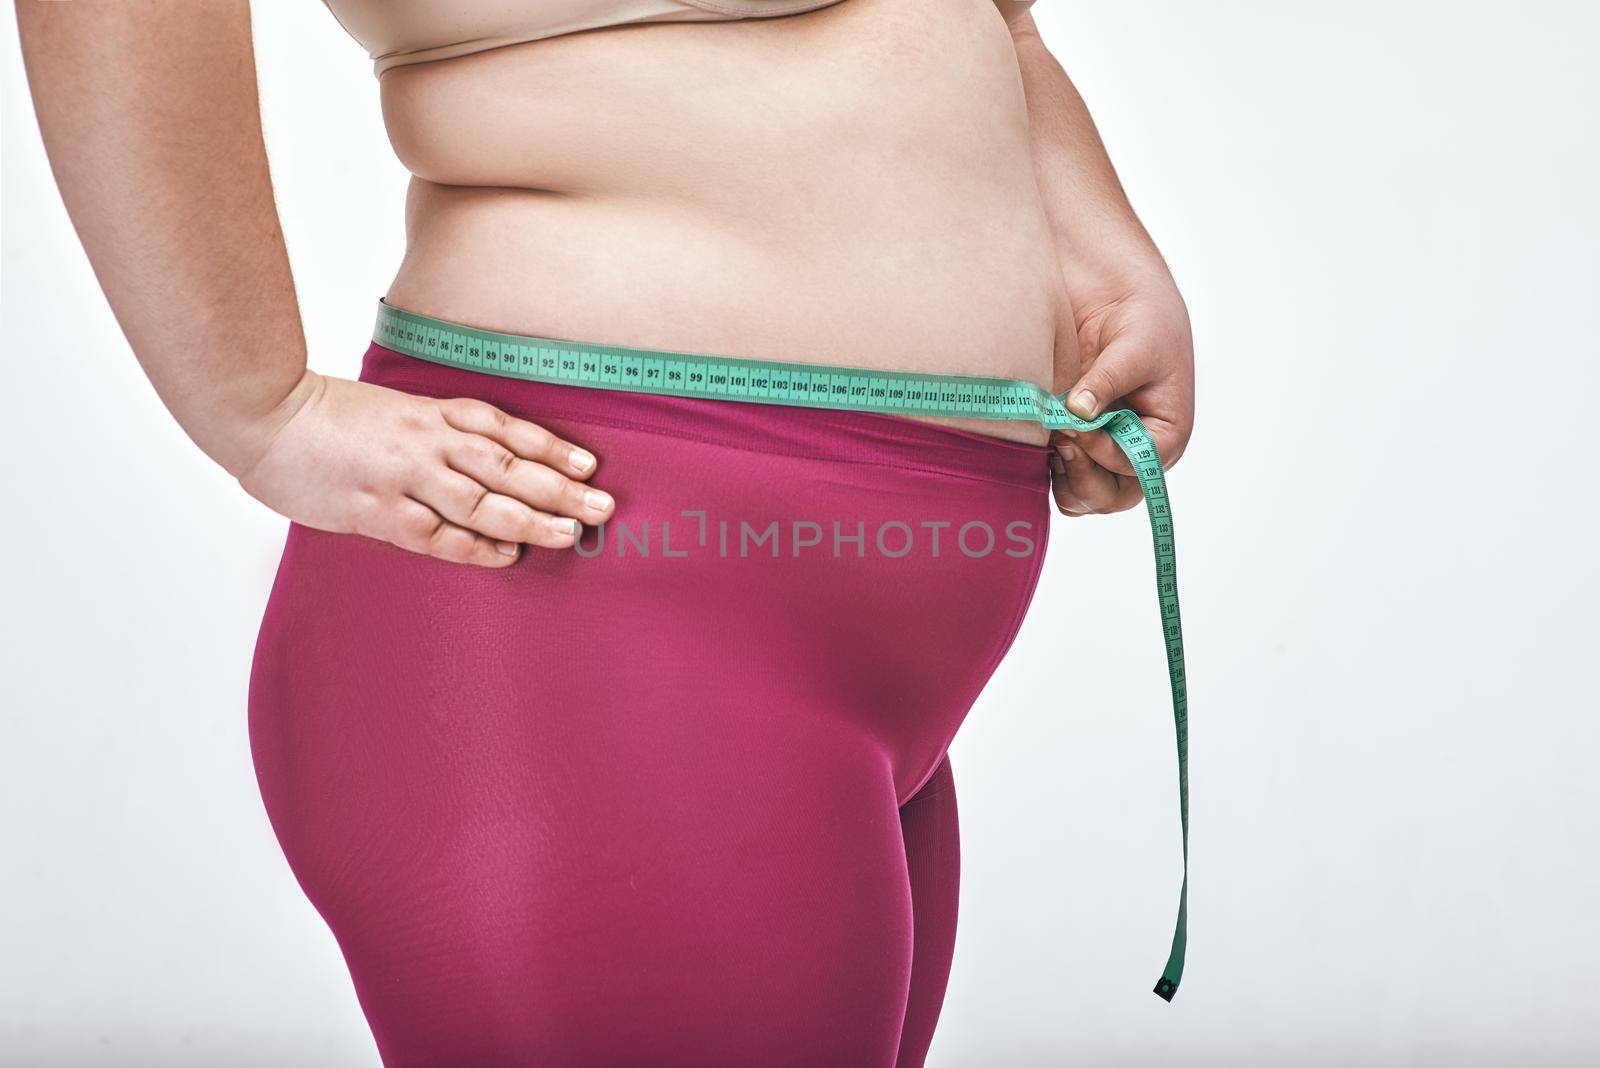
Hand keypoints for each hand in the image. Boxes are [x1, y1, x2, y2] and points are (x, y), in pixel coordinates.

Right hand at [234, 371, 614, 566]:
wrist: (265, 417)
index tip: (591, 464)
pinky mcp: (376, 510)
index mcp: (434, 412)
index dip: (552, 447)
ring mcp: (403, 477)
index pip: (506, 430)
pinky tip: (507, 554)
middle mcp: (427, 442)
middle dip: (560, 488)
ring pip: (482, 501)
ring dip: (530, 519)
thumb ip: (439, 432)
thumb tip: (490, 460)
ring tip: (570, 535)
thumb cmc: (330, 418)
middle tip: (602, 507)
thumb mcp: (396, 410)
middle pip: (508, 466)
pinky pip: (437, 534)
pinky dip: (476, 546)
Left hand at [1050, 269, 1193, 516]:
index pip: (1137, 466)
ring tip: (1049, 436)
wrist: (1115, 297)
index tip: (1075, 424)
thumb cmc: (1144, 320)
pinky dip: (1044, 468)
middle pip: (1111, 497)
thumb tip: (1078, 411)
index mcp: (1165, 435)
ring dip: (1062, 476)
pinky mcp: (1072, 444)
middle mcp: (1133, 453)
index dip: (1104, 452)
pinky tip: (1035, 437)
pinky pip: (1057, 478)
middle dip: (1083, 477)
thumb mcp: (1136, 345)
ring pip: (1082, 496)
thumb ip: (1109, 380)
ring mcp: (1101, 453)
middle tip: (1060, 439)